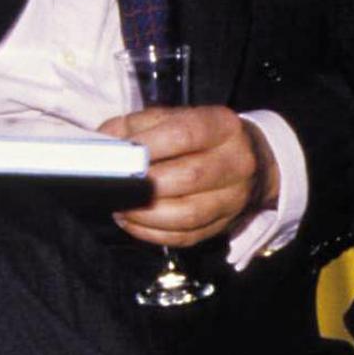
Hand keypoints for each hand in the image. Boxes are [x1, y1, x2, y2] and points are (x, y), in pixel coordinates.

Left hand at [98, 106, 274, 248]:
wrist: (248, 159)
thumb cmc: (200, 137)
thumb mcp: (174, 117)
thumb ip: (137, 124)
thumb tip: (104, 141)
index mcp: (223, 126)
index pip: (186, 134)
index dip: (149, 145)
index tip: (120, 155)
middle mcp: (236, 161)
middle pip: (190, 176)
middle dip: (146, 184)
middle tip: (116, 185)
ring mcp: (234, 197)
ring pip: (189, 214)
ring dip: (147, 215)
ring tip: (121, 207)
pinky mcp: (224, 224)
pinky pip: (186, 236)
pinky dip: (153, 233)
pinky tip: (133, 223)